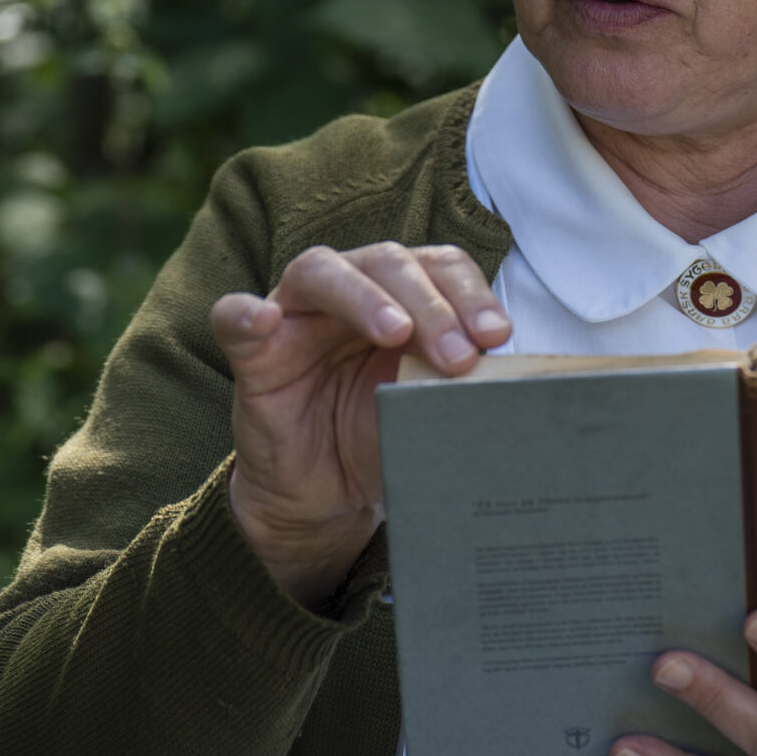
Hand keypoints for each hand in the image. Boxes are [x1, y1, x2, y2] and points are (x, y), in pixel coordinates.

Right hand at [210, 243, 509, 607]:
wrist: (324, 493)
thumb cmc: (380, 437)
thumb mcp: (430, 410)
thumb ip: (462, 386)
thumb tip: (522, 383)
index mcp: (402, 296)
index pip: (439, 267)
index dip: (470, 294)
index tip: (498, 336)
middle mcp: (350, 291)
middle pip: (387, 262)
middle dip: (430, 304)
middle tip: (458, 357)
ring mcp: (296, 314)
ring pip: (321, 271)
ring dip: (363, 296)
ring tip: (395, 332)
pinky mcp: (252, 352)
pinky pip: (234, 316)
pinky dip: (245, 312)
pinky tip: (264, 319)